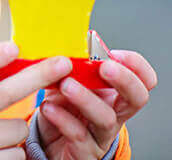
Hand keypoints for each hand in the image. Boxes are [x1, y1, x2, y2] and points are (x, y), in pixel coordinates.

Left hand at [37, 50, 156, 159]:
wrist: (48, 141)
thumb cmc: (62, 107)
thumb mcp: (67, 81)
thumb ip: (69, 65)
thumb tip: (63, 40)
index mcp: (112, 92)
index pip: (141, 78)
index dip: (135, 65)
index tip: (114, 53)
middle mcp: (113, 112)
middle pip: (136, 98)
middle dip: (124, 79)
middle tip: (104, 67)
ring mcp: (100, 133)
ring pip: (105, 117)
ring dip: (86, 98)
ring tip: (66, 85)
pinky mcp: (84, 151)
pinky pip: (78, 135)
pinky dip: (63, 119)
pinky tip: (48, 107)